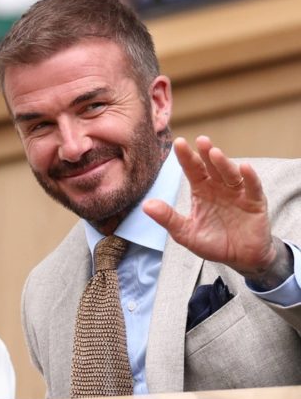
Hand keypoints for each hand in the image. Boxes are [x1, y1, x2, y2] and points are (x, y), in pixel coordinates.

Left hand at [143, 136, 291, 288]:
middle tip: (200, 140)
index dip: (186, 157)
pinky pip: (252, 187)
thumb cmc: (212, 242)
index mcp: (201, 190)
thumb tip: (145, 205)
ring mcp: (238, 193)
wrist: (239, 258)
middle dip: (205, 153)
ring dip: (223, 163)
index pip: (192, 170)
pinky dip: (249, 177)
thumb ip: (168, 218)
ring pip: (230, 173)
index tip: (178, 142)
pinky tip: (244, 167)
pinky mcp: (255, 202)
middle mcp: (219, 187)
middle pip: (211, 167)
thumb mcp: (185, 232)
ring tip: (214, 152)